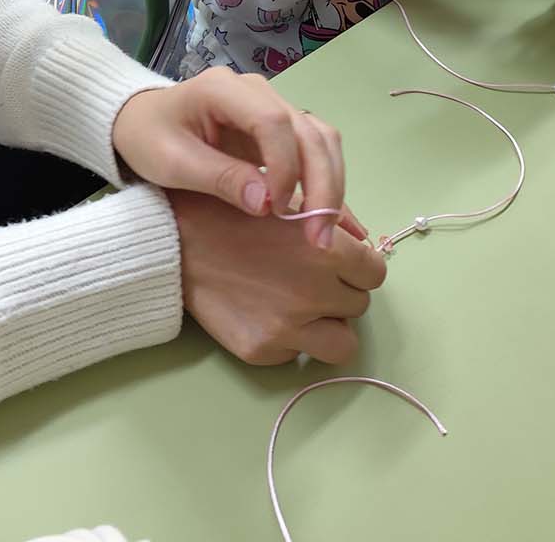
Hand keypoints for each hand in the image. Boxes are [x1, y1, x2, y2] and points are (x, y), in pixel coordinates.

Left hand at [113, 69, 351, 247]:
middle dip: (322, 185)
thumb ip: (219, 179)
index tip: (276, 210)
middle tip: (318, 237)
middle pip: (309, 131)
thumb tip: (267, 204)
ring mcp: (274, 106)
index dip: (283, 167)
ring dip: (331, 185)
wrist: (141, 121)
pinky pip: (316, 151)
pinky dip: (328, 183)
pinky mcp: (281, 129)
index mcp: (224, 89)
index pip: (273, 122)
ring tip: (325, 234)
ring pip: (322, 140)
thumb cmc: (149, 137)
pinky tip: (339, 220)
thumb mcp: (171, 163)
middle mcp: (259, 91)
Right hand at [171, 189, 386, 364]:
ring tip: (299, 308)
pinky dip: (290, 340)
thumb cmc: (237, 211)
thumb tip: (365, 247)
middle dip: (339, 293)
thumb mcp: (290, 201)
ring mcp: (289, 326)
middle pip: (358, 306)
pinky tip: (264, 314)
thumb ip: (335, 223)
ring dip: (326, 326)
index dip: (359, 268)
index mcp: (328, 250)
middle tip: (309, 279)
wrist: (179, 240)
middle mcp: (314, 292)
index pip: (375, 274)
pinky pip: (299, 354)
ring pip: (342, 344)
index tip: (340, 265)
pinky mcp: (263, 351)